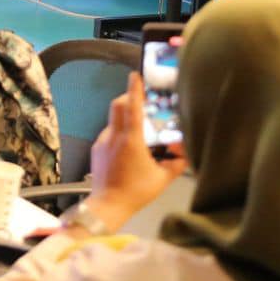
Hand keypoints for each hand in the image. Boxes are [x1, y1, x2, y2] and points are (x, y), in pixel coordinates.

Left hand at [85, 75, 184, 230]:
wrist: (107, 205)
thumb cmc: (136, 192)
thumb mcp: (163, 178)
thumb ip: (176, 163)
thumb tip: (183, 151)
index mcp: (131, 140)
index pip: (132, 107)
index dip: (134, 89)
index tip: (135, 75)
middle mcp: (113, 136)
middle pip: (118, 106)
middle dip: (128, 98)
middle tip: (141, 100)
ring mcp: (102, 142)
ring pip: (113, 120)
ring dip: (124, 117)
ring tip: (139, 129)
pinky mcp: (96, 149)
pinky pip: (108, 132)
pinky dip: (118, 131)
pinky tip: (128, 146)